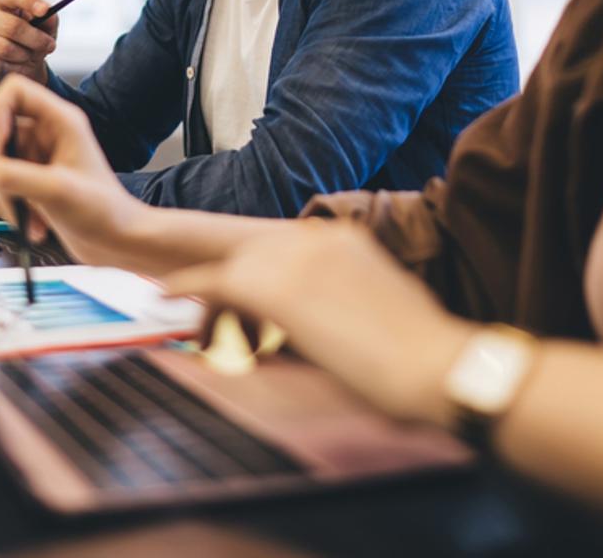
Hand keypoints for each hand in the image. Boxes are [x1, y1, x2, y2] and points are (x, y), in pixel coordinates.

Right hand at [0, 0, 57, 84]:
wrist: (22, 63)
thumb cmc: (33, 37)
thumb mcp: (46, 26)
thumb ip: (49, 19)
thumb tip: (48, 16)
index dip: (30, 1)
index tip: (45, 11)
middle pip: (12, 26)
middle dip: (36, 39)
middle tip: (50, 46)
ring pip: (5, 49)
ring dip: (26, 55)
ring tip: (31, 55)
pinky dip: (15, 69)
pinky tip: (19, 66)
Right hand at [0, 75, 147, 267]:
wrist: (119, 243)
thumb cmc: (104, 212)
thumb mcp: (55, 190)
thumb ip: (10, 176)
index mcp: (61, 120)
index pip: (14, 90)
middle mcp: (49, 133)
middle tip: (6, 186)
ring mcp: (40, 157)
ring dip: (3, 190)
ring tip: (26, 214)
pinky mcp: (34, 179)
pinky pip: (4, 182)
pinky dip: (11, 204)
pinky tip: (33, 223)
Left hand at [163, 222, 474, 426]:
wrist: (437, 364)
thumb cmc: (420, 359)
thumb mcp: (378, 316)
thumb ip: (342, 310)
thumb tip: (317, 333)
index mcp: (346, 241)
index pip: (280, 251)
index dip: (256, 280)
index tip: (238, 308)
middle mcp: (317, 238)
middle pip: (250, 254)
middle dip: (227, 287)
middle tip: (209, 320)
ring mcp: (295, 258)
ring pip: (231, 271)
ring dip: (212, 306)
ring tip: (204, 336)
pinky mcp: (275, 287)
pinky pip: (215, 284)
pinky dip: (187, 290)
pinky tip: (165, 301)